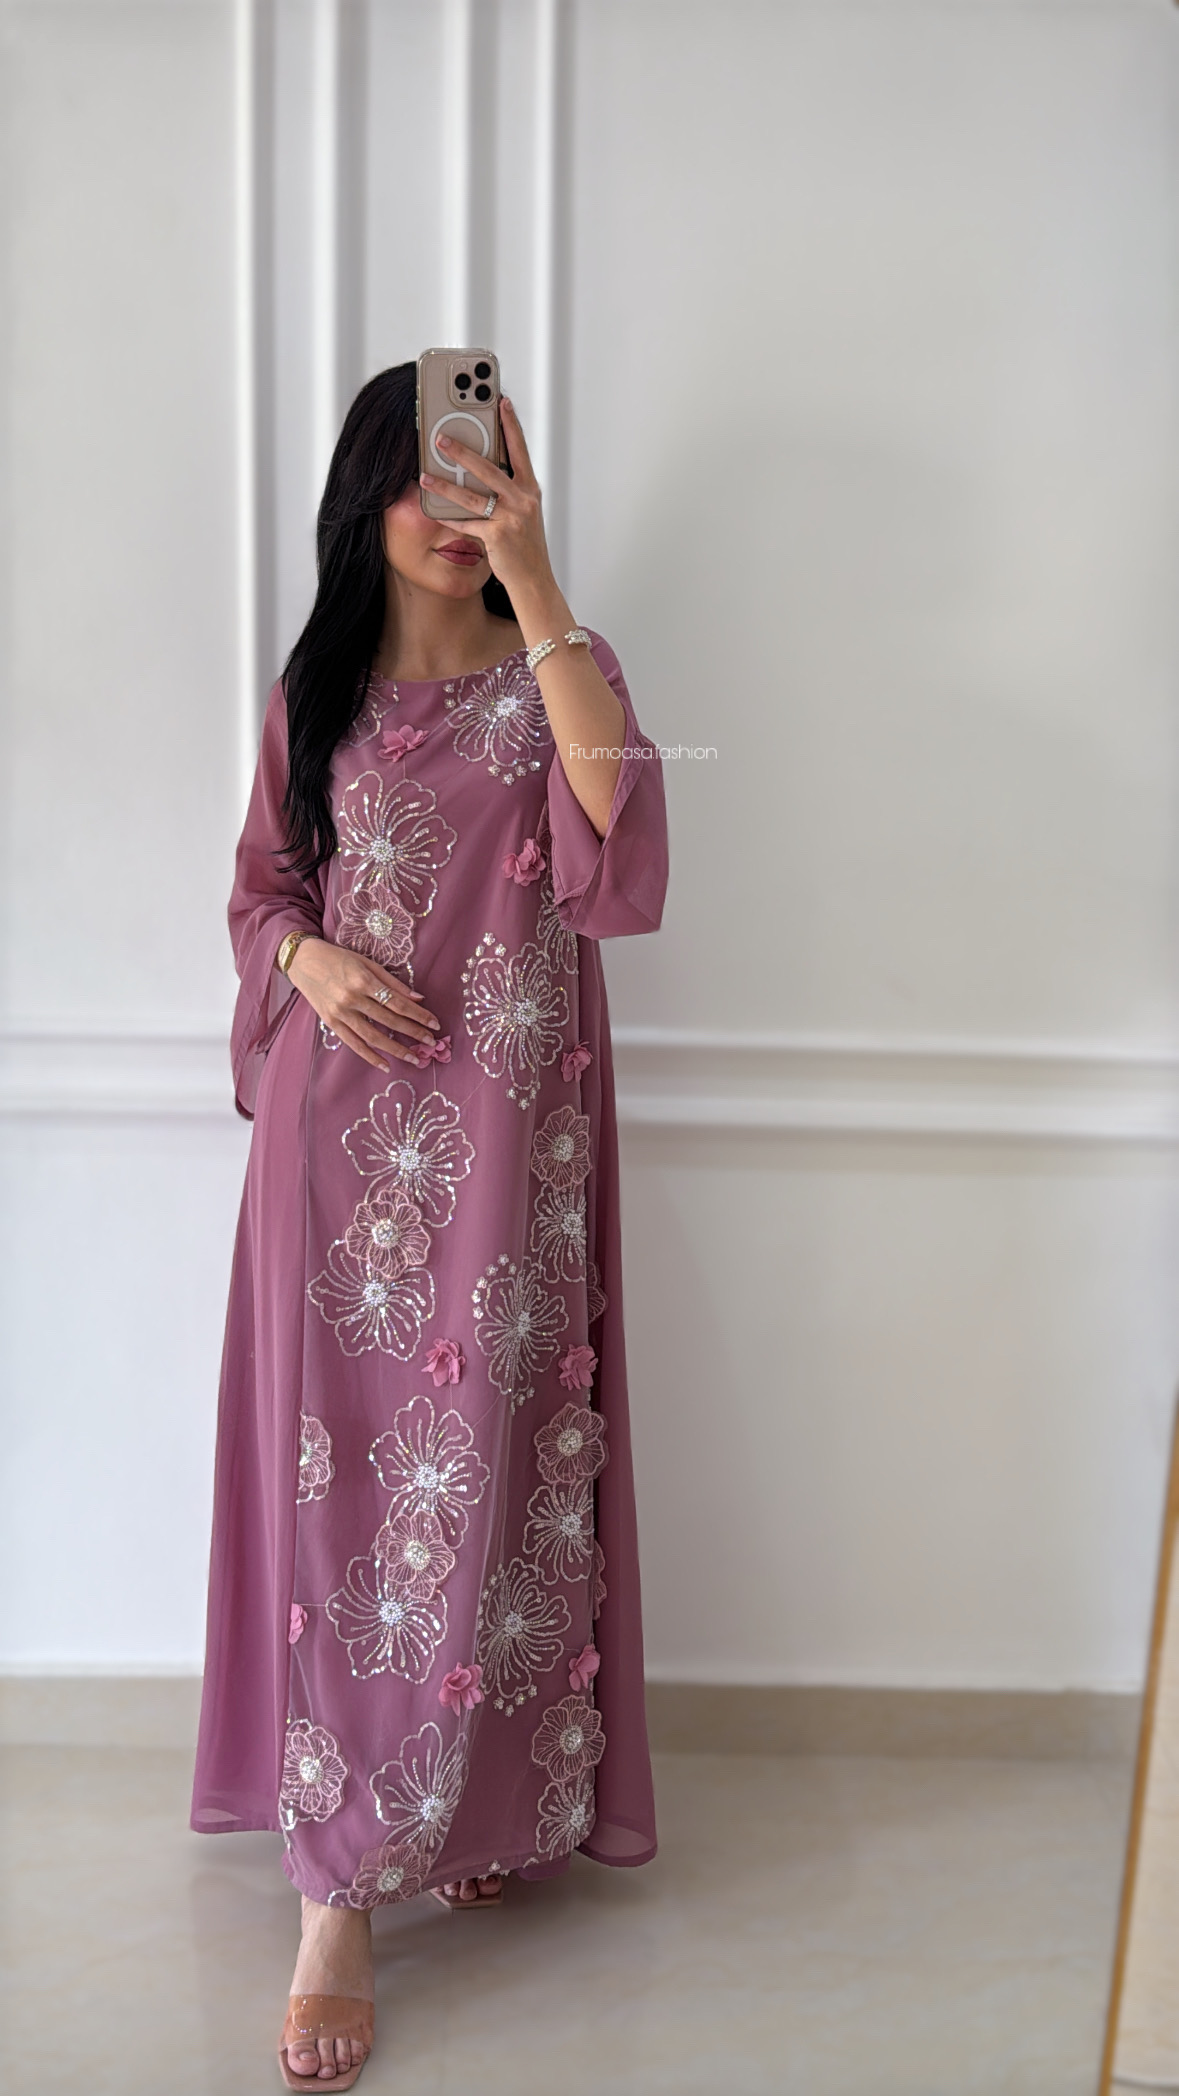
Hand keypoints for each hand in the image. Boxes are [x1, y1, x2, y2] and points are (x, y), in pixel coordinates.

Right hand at [286, 938, 440, 1071]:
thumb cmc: (338, 958)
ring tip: (414, 1059)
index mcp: (364, 980)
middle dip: (413, 1033)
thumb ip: (392, 982)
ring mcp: (340, 1013)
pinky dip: (370, 1056)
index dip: (419, 1015)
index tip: (435, 1024)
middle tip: (432, 1043)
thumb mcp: (367, 963)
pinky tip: (386, 1065)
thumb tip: (419, 998)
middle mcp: (352, 998)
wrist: (303, 960)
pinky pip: (353, 1044)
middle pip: (389, 1020)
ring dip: (396, 1050)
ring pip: (373, 1037)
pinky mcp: (330, 1022)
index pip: (398, 1002)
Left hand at [421, 397, 553, 605]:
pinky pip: (467, 523)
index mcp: (530, 489)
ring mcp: (511, 518)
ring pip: (472, 495)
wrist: (535, 581)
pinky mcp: (497, 536)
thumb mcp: (524, 513)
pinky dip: (448, 518)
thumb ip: (508, 491)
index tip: (501, 401)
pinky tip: (433, 510)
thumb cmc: (526, 547)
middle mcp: (523, 500)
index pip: (520, 450)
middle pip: (489, 468)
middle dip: (462, 451)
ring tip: (424, 474)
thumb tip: (482, 471)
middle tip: (440, 437)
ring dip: (445, 484)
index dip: (511, 425)